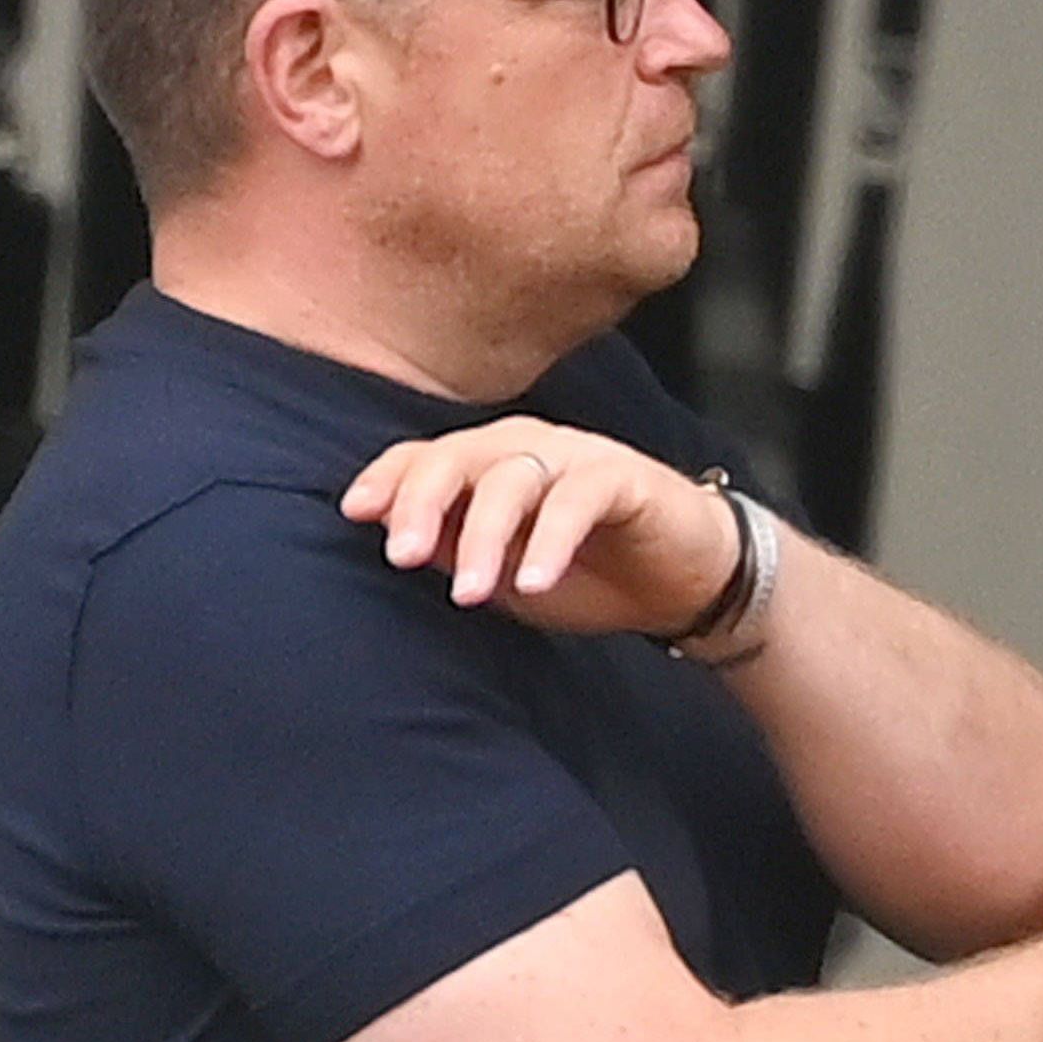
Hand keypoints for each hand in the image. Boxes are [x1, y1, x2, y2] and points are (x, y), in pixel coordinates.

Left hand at [345, 416, 744, 639]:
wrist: (685, 583)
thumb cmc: (588, 575)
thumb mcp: (505, 574)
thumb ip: (455, 551)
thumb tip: (395, 536)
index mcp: (488, 463)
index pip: (425, 457)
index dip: (388, 479)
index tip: (357, 514)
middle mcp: (525, 447)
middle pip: (458, 456)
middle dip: (424, 503)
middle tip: (404, 556)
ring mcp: (575, 457)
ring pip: (512, 477)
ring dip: (485, 535)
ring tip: (472, 594)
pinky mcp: (623, 477)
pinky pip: (577, 499)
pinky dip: (551, 540)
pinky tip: (536, 582)